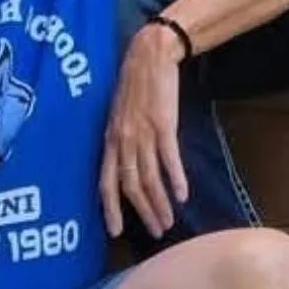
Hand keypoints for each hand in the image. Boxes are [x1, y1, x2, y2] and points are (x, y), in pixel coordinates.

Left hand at [100, 23, 187, 238]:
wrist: (149, 56)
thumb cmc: (135, 84)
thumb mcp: (118, 114)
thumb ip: (120, 139)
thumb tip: (126, 164)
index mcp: (110, 139)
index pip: (105, 181)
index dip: (109, 208)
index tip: (114, 231)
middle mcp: (123, 140)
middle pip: (131, 186)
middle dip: (143, 212)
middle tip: (156, 232)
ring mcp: (143, 133)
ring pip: (150, 177)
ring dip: (160, 203)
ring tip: (170, 220)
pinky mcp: (164, 125)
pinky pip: (169, 158)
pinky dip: (176, 179)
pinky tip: (183, 194)